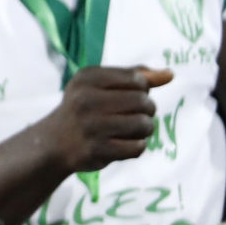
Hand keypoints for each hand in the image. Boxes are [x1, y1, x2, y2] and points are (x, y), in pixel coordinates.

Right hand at [36, 66, 174, 172]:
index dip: (142, 89)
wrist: (55, 141)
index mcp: (87, 77)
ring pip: (144, 125)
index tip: (131, 96)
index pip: (137, 80)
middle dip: (147, 110)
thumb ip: (134, 76)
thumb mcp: (100, 84)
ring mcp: (91, 126)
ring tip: (134, 130)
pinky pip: (138, 147)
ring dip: (145, 129)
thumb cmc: (84, 108)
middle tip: (136, 115)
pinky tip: (125, 144)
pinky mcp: (97, 150)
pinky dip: (137, 146)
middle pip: (143, 102)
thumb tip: (170, 74)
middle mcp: (87, 99)